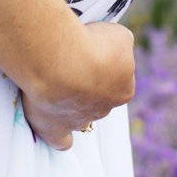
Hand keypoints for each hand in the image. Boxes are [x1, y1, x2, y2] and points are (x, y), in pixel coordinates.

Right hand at [18, 20, 135, 150]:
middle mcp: (105, 109)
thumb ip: (120, 44)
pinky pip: (61, 141)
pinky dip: (58, 137)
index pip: (117, 78)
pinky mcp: (55, 129)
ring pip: (80, 116)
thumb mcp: (119, 35)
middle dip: (86, 83)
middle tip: (67, 60)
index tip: (89, 51)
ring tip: (53, 81)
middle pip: (97, 98)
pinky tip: (52, 128)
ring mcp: (80, 121)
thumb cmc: (91, 44)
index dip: (103, 65)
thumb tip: (116, 48)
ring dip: (70, 103)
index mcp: (124, 89)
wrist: (62, 61)